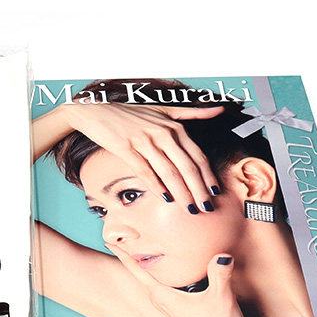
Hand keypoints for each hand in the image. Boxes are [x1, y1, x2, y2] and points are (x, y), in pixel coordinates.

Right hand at [61, 102, 224, 211]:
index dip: (208, 175)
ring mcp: (144, 141)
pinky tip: (164, 198)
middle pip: (187, 166)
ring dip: (181, 192)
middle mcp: (162, 133)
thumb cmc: (130, 113)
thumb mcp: (164, 109)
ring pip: (169, 171)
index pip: (197, 155)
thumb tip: (219, 110)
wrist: (97, 109)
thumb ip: (192, 112)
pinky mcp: (126, 148)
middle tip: (206, 207)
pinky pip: (144, 170)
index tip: (216, 192)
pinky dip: (156, 185)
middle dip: (199, 189)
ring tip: (189, 208)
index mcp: (174, 126)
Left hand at [106, 247, 266, 316]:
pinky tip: (169, 268)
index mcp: (163, 296)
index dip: (124, 256)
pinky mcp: (182, 308)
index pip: (138, 271)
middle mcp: (163, 301)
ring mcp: (171, 306)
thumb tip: (221, 255)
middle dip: (132, 257)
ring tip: (139, 247)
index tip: (109, 242)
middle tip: (120, 238)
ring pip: (155, 280)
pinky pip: (167, 285)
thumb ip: (219, 273)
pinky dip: (164, 274)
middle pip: (143, 273)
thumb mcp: (220, 297)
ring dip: (147, 266)